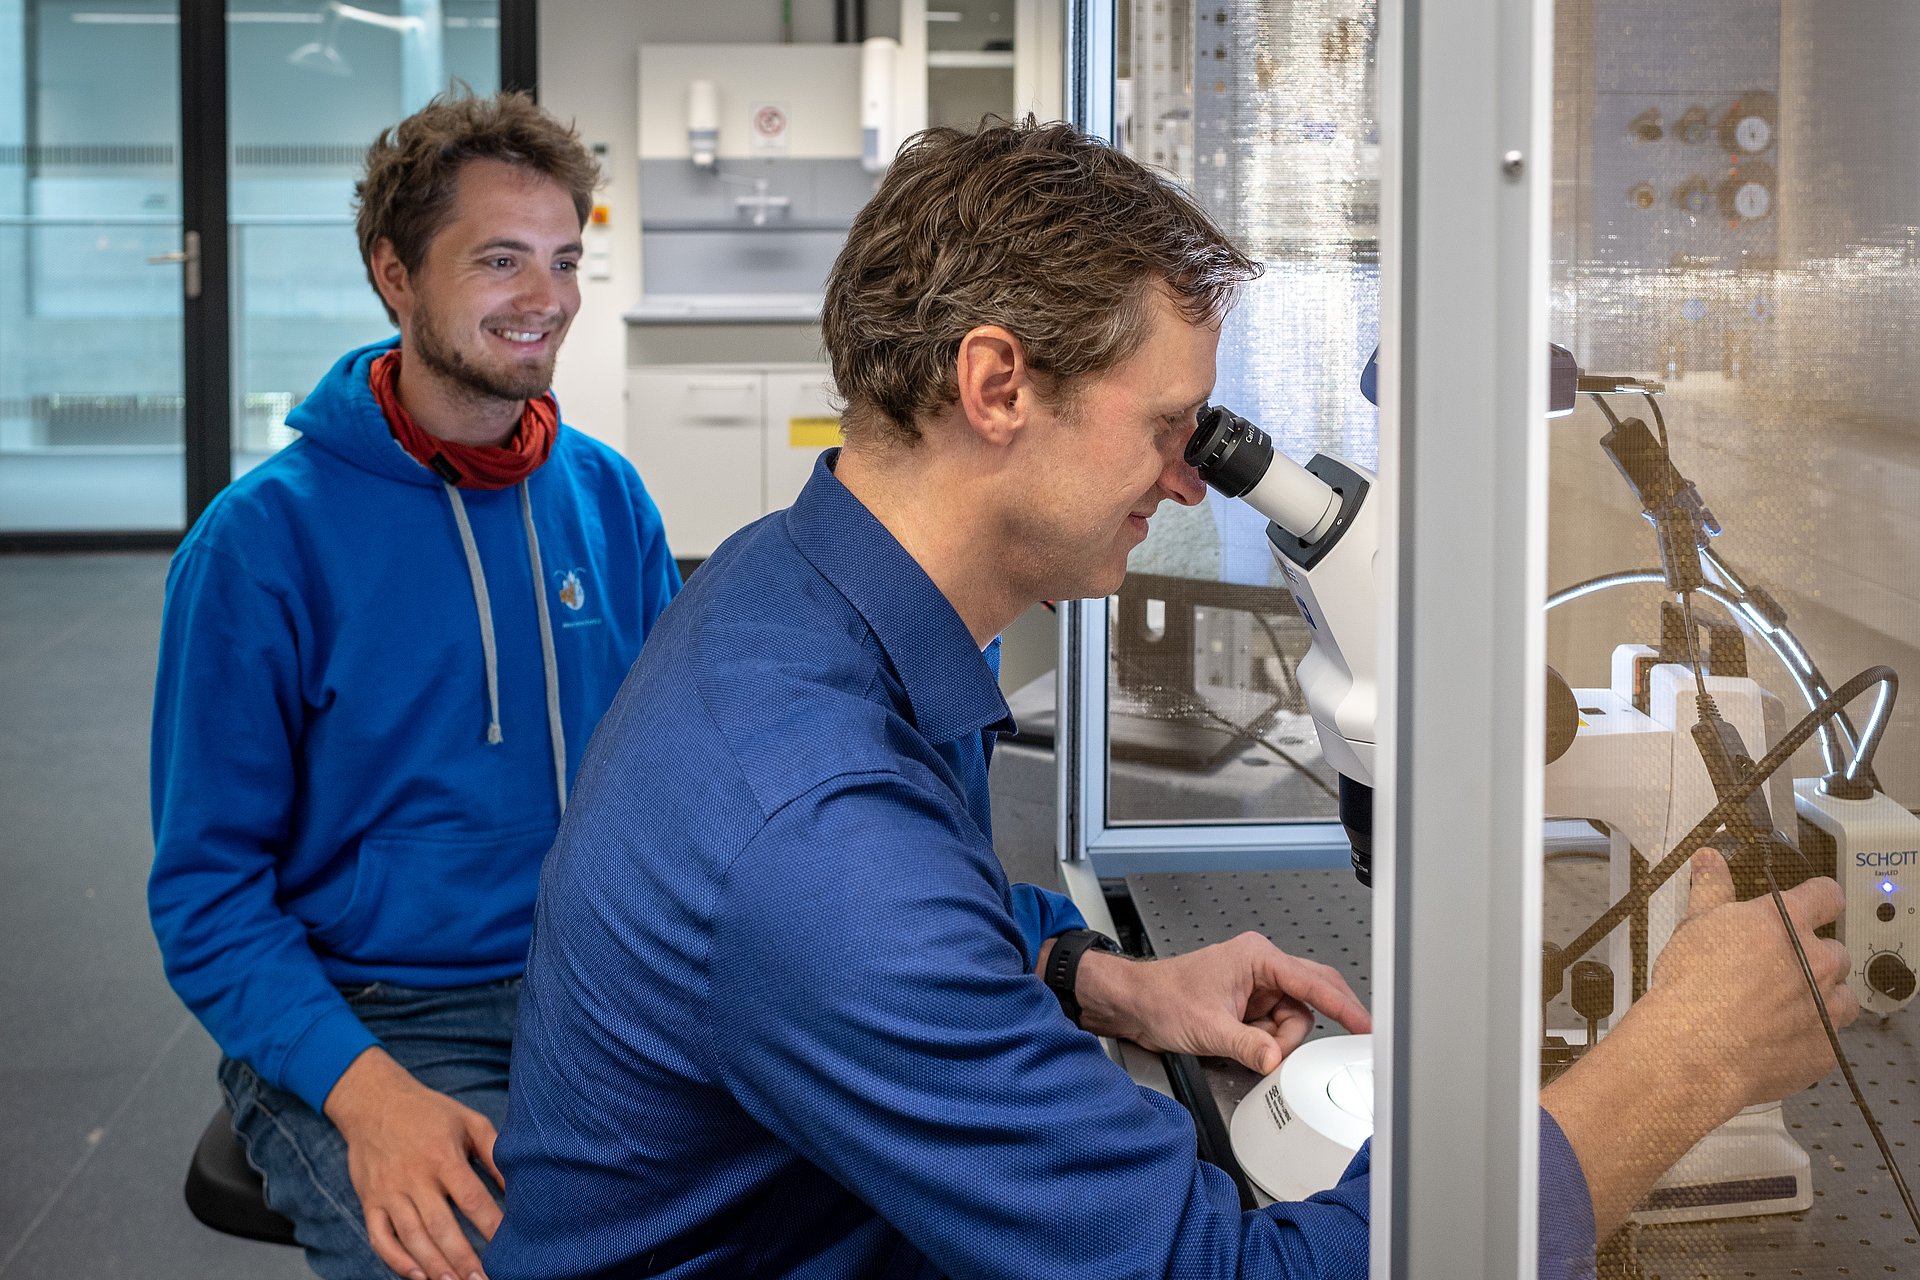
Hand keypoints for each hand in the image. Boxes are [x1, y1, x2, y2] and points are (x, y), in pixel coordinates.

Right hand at [323, 1048, 502, 1279]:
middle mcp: (414, 1177)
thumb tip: (517, 1184)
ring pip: (412, 1237)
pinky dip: (396, 1261)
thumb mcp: (468, 1121)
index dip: (491, 1224)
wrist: (373, 1101)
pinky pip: (380, 1238)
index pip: (471, 1198)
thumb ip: (494, 1151)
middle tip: (483, 1279)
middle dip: (463, 1257)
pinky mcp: (370, 1202)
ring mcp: (388, 1192)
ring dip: (434, 1266)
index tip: (510, 1246)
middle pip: (441, 1226)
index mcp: (443, 1156)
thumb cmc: (429, 1112)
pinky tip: (418, 1277)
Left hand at [1069, 931, 1371, 1073]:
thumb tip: (1275, 1059)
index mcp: (1256, 957)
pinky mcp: (1251, 1004)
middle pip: (1310, 996)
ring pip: (1295, 1017)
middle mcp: (1261, 967)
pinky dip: (1270, 1042)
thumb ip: (1247, 1045)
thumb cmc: (1162, 998)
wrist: (1135, 1004)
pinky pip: (1277, 1026)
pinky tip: (1248, 1046)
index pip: (1312, 981)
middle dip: (1303, 1028)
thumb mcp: (1207, 1028)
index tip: (1365, 1024)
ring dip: (1280, 1040)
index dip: (1342, 1005)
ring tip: (1246, 1046)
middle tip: (1306, 1048)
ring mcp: (1257, 986)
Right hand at [1543, 851, 1857, 1235]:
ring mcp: (1827, 1008)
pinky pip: (1829, 1039)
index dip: (1818, 899)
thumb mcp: (1695, 926)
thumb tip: (1710, 859)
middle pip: (1835, 950)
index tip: (1811, 906)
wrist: (1694, 1049)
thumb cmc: (1691, 986)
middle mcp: (1818, 961)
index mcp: (1787, 923)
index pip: (1826, 895)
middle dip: (1812, 958)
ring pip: (1842, 997)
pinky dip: (1810, 1037)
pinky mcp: (1826, 1049)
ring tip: (1779, 1009)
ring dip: (1821, 998)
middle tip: (1774, 971)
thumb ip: (1711, 889)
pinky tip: (1775, 1039)